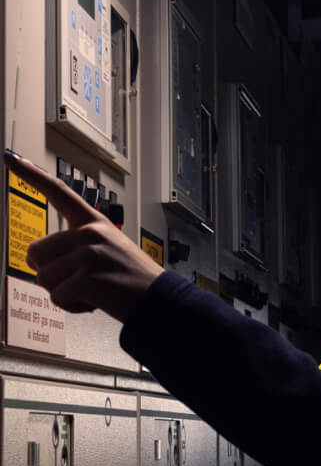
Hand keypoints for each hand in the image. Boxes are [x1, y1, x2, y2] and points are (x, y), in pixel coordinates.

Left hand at [4, 150, 163, 320]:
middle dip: (50, 273)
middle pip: (36, 253)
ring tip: (91, 291)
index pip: (60, 193)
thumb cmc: (134, 280)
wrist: (159, 299)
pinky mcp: (87, 278)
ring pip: (44, 278)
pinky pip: (57, 297)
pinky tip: (94, 301)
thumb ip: (76, 249)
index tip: (11, 159)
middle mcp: (89, 234)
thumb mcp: (108, 252)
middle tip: (78, 280)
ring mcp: (88, 255)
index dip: (32, 175)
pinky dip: (72, 306)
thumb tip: (39, 263)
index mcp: (94, 223)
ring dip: (63, 292)